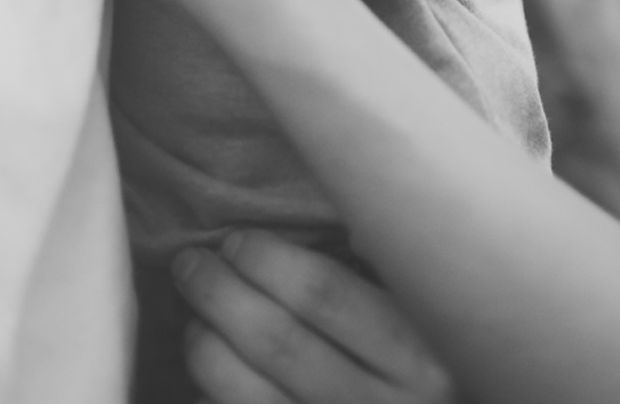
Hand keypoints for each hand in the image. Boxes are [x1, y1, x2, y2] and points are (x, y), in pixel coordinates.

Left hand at [173, 231, 452, 402]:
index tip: (237, 241)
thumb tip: (337, 228)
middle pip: (276, 341)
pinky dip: (211, 392)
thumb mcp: (427, 324)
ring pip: (245, 391)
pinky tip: (209, 370)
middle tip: (192, 264)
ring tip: (195, 316)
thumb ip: (387, 276)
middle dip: (218, 292)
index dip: (266, 260)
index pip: (325, 294)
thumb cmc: (423, 374)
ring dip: (204, 344)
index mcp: (424, 359)